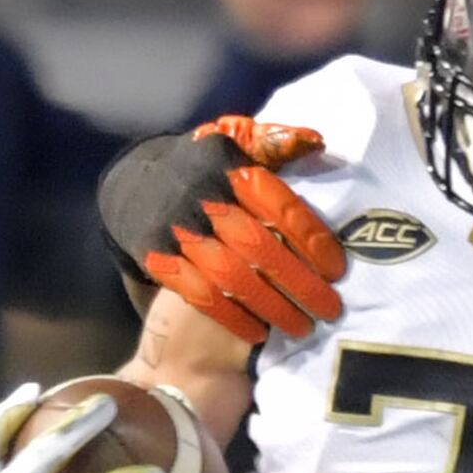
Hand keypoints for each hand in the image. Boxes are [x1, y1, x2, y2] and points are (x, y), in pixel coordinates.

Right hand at [143, 119, 347, 344]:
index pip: (279, 206)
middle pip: (259, 247)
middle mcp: (202, 199)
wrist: (136, 185)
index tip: (336, 269)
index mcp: (228, 166)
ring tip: (302, 328)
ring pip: (232, 277)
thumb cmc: (203, 166)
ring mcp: (179, 232)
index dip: (312, 239)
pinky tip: (258, 333)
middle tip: (329, 308)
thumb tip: (315, 141)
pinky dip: (232, 317)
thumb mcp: (235, 139)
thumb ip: (274, 143)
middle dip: (300, 283)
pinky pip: (200, 296)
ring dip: (272, 307)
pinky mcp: (159, 259)